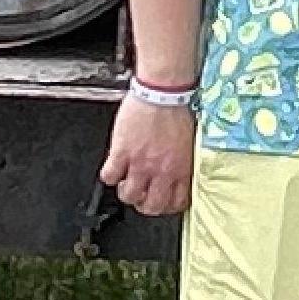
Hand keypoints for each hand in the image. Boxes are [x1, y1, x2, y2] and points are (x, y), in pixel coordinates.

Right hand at [100, 99, 196, 217]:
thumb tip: (178, 174)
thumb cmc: (176, 110)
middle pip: (151, 206)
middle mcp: (161, 170)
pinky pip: (109, 176)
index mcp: (180, 168)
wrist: (162, 93)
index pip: (176, 202)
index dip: (167, 205)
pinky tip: (114, 167)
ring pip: (129, 195)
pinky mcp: (121, 153)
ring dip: (127, 192)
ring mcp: (140, 164)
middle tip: (142, 197)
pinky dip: (110, 175)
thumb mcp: (188, 143)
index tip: (162, 201)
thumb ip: (182, 163)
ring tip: (126, 182)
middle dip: (145, 205)